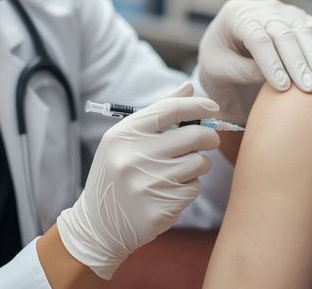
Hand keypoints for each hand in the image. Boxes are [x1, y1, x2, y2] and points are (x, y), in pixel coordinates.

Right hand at [56, 82, 219, 279]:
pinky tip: (171, 190)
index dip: (198, 105)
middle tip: (207, 140)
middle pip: (194, 136)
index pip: (170, 110)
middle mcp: (135, 157)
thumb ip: (158, 112)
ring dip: (198, 164)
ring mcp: (149, 184)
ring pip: (200, 163)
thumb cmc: (116, 173)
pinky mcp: (162, 207)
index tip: (213, 108)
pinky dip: (190, 187)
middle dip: (208, 137)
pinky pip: (195, 188)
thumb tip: (189, 86)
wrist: (99, 224)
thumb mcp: (125, 139)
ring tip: (180, 169)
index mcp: (125, 135)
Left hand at [197, 0, 311, 125]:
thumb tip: (272, 76)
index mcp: (236, 15)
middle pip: (283, 34)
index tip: (282, 86)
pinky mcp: (299, 19)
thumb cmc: (218, 58)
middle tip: (308, 87)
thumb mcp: (216, 66)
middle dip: (297, 62)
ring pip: (302, 31)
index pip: (257, 38)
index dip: (271, 62)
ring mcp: (283, 11)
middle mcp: (262, 8)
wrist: (225, 45)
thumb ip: (240, 69)